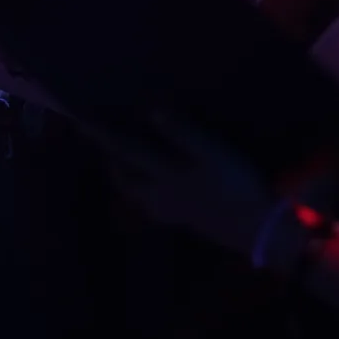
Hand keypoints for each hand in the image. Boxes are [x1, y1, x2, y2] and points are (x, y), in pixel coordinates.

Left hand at [97, 112, 281, 251]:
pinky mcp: (187, 221)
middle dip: (110, 160)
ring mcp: (172, 211)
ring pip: (136, 195)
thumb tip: (151, 110)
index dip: (101, 133)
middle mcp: (158, 195)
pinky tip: (156, 190)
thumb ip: (182, 132)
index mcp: (162, 174)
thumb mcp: (212, 152)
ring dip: (125, 177)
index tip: (79, 120)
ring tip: (124, 163)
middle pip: (124, 178)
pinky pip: (153, 206)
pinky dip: (145, 193)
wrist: (259, 229)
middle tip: (101, 142)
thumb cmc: (237, 184)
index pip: (123, 149)